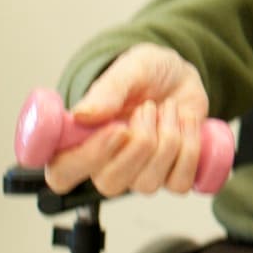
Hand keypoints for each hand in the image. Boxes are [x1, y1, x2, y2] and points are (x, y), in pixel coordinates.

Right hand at [44, 44, 210, 198]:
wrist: (181, 76)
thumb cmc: (147, 74)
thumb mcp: (130, 68)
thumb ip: (107, 90)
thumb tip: (82, 115)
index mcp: (81, 141)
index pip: (63, 173)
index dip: (88, 158)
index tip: (117, 129)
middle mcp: (106, 165)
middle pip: (110, 183)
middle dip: (139, 143)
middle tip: (148, 108)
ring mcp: (139, 175)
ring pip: (148, 183)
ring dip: (168, 139)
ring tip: (169, 108)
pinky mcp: (170, 177)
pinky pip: (179, 182)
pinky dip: (190, 149)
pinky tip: (185, 123)